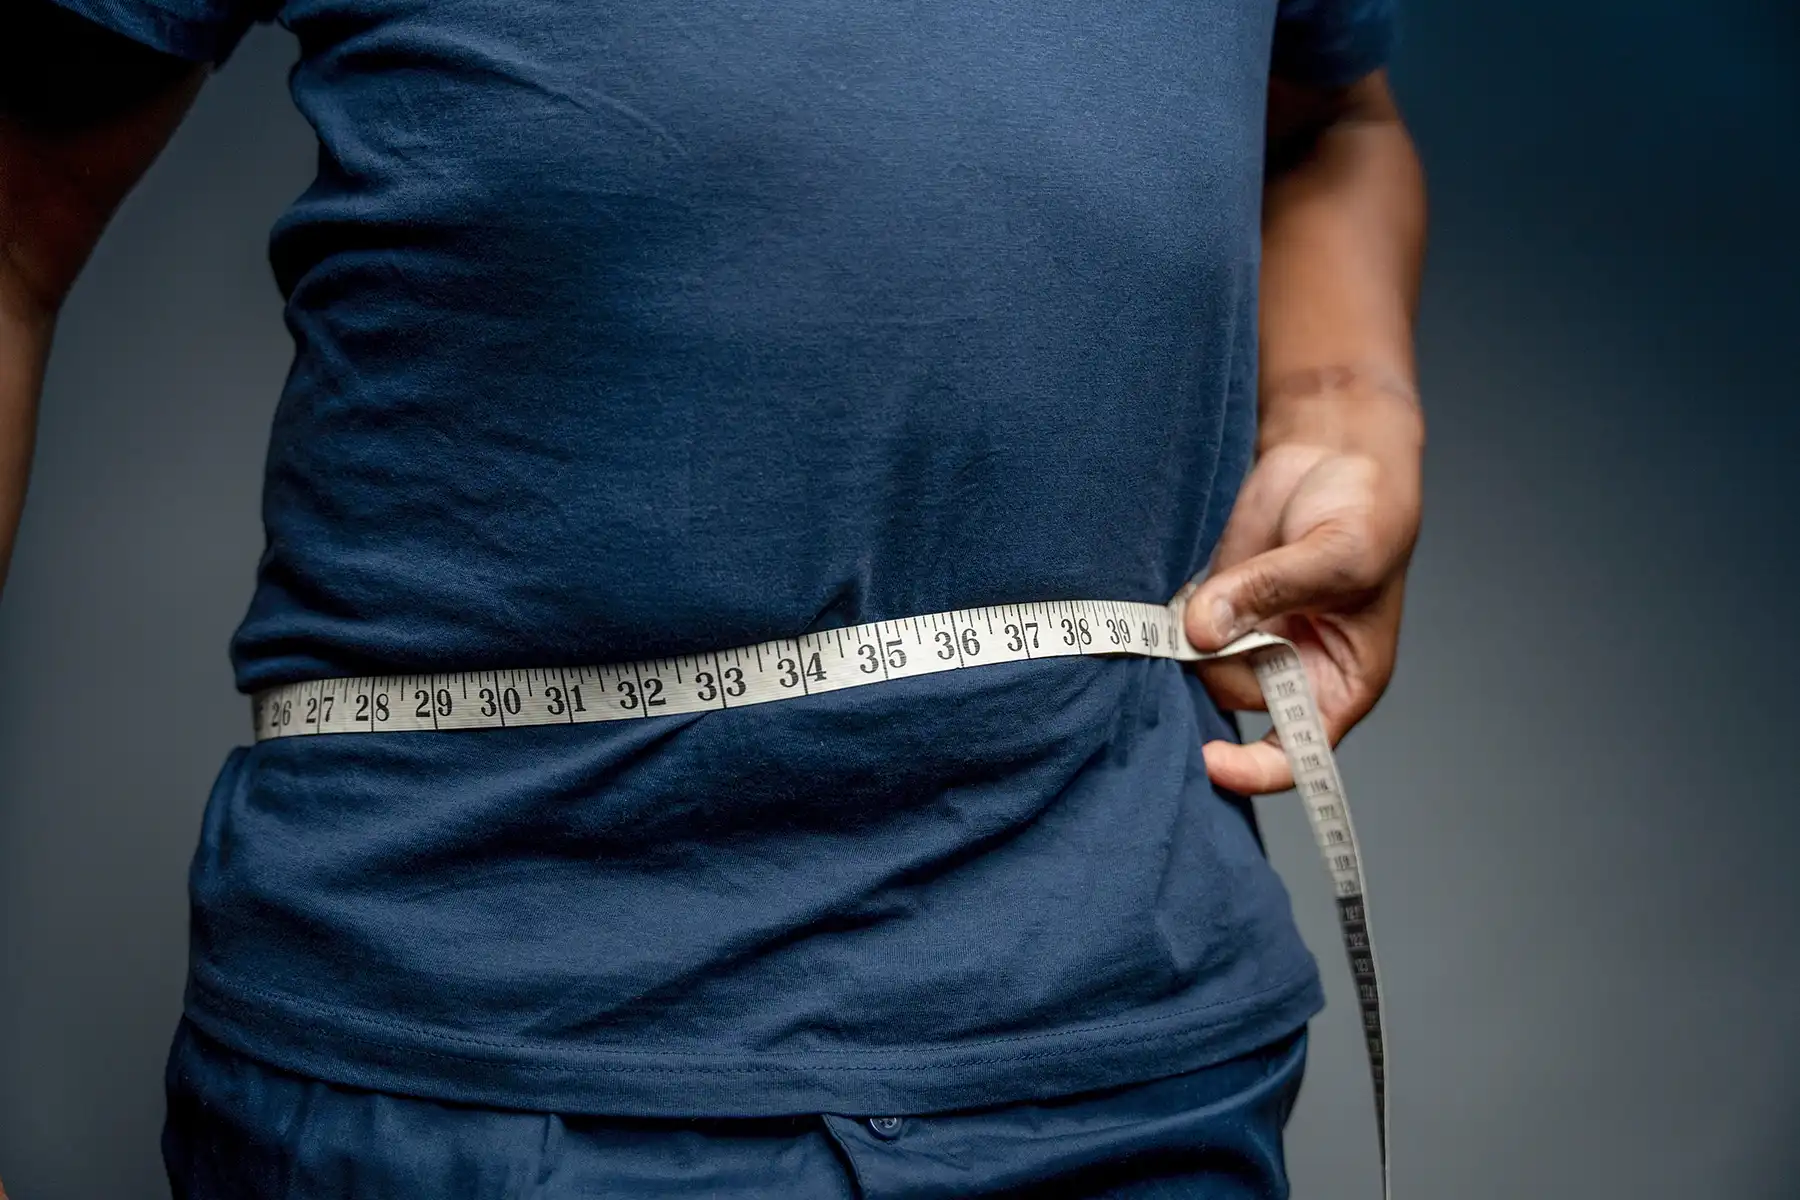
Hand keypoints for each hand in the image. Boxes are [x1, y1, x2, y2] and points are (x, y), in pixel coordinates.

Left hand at [1183, 390, 1421, 794]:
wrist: (1335, 452)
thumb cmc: (1368, 511)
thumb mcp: (1334, 555)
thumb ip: (1269, 591)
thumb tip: (1201, 630)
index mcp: (1339, 683)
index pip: (1295, 755)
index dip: (1252, 768)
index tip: (1210, 759)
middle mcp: (1289, 671)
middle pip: (1232, 702)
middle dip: (1214, 667)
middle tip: (1217, 614)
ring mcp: (1246, 637)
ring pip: (1195, 666)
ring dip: (1186, 636)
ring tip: (1216, 582)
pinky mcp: (1212, 604)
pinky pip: (1175, 630)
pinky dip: (1168, 613)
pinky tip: (1191, 578)